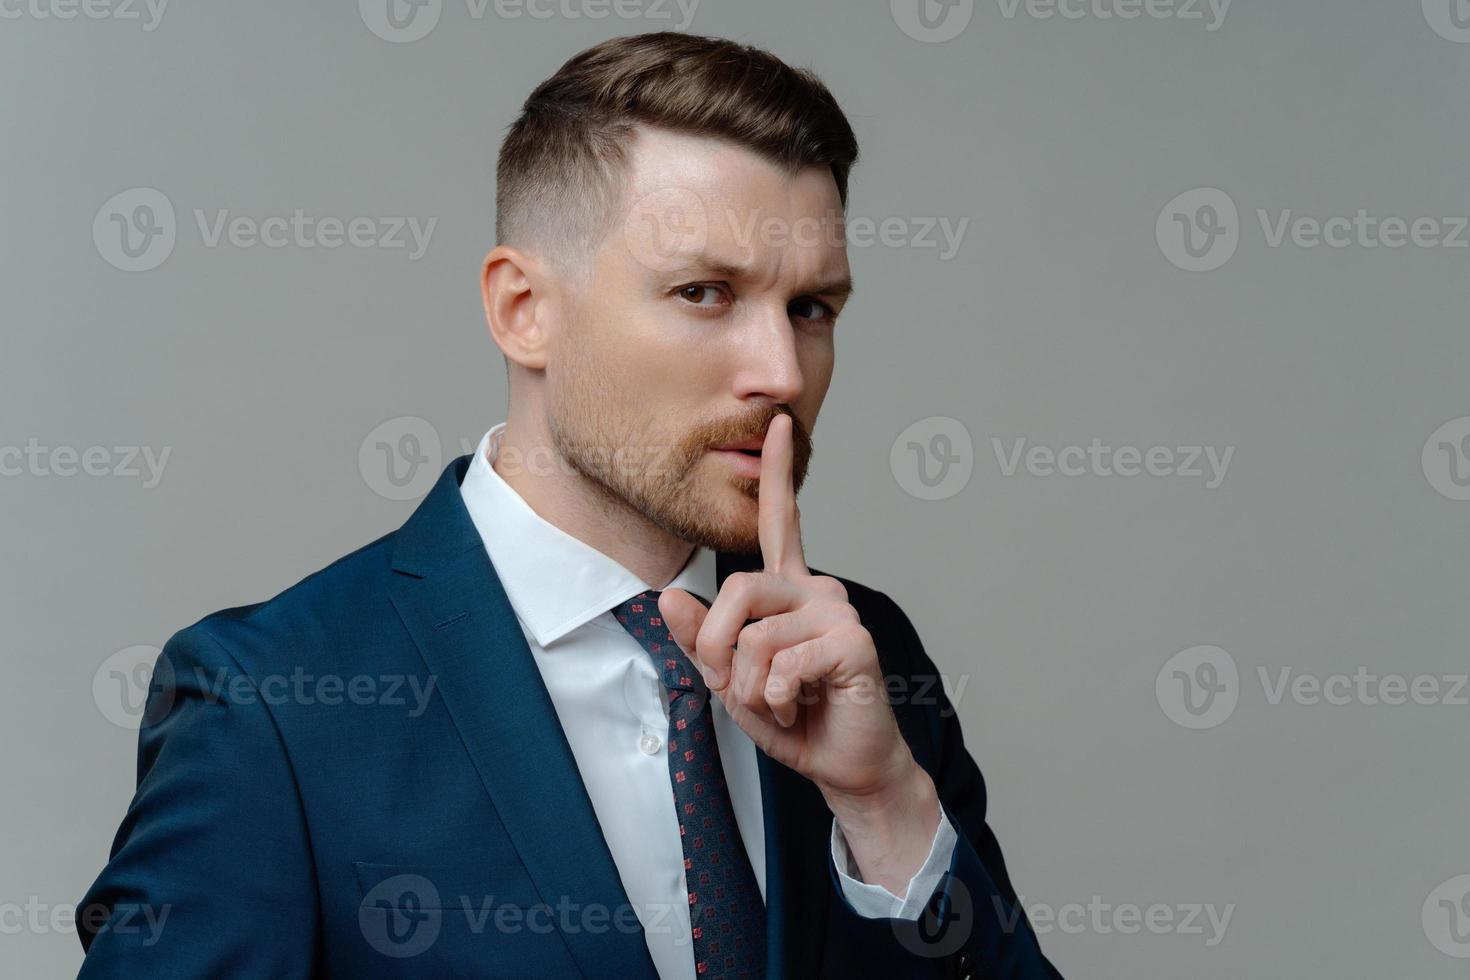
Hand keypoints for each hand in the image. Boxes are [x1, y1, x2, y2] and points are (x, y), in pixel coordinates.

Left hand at [659, 414, 941, 893]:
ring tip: (780, 704)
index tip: (777, 422)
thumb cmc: (793, 717)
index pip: (781, 522)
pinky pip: (783, 663)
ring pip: (755, 636)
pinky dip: (777, 698)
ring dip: (751, 686)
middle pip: (737, 590)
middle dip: (719, 650)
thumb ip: (701, 641)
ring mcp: (837, 612)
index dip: (777, 472)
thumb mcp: (730, 680)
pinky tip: (800, 708)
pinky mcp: (852, 642)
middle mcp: (816, 590)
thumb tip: (668, 597)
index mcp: (788, 590)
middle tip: (739, 690)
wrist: (842, 764)